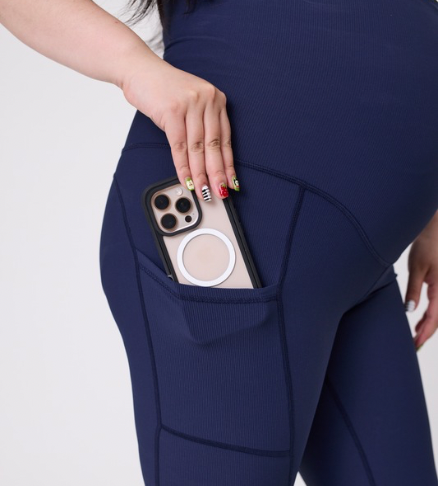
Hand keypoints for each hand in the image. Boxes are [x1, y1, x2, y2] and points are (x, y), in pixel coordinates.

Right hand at [121, 57, 238, 200]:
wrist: (139, 69)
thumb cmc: (164, 90)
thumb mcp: (190, 104)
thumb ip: (200, 126)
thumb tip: (206, 161)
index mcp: (216, 100)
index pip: (225, 139)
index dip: (228, 163)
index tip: (231, 182)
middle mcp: (207, 100)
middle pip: (214, 145)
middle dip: (217, 173)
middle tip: (220, 192)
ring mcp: (191, 104)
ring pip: (197, 148)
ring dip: (200, 174)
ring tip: (203, 190)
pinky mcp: (173, 110)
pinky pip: (179, 146)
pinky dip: (182, 166)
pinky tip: (185, 178)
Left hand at [404, 210, 437, 350]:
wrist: (435, 230)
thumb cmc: (427, 246)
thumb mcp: (417, 268)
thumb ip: (414, 290)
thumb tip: (410, 311)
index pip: (434, 317)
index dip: (424, 333)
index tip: (415, 344)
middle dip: (426, 333)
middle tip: (413, 345)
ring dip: (429, 326)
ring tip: (415, 336)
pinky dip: (430, 316)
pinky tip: (421, 321)